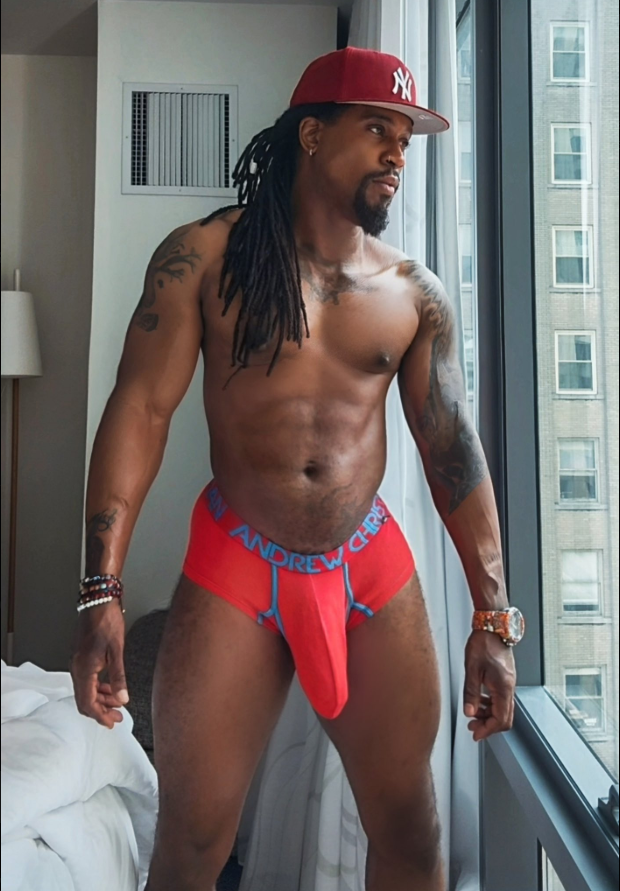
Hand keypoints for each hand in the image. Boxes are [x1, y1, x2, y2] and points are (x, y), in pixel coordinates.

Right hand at [70, 600, 127, 729]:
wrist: (99, 601)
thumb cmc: (107, 620)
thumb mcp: (117, 650)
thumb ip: (119, 677)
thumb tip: (123, 698)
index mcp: (83, 669)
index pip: (87, 703)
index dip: (100, 716)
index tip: (111, 723)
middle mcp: (77, 667)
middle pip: (84, 700)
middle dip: (101, 711)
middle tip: (117, 717)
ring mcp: (78, 662)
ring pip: (86, 690)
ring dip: (101, 699)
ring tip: (117, 704)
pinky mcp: (82, 657)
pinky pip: (87, 680)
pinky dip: (99, 687)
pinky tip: (111, 688)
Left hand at [463, 630, 515, 741]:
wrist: (492, 625)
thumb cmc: (483, 643)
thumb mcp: (472, 669)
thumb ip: (471, 693)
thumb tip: (469, 712)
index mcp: (503, 688)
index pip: (500, 720)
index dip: (487, 730)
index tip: (475, 734)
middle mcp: (509, 687)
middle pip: (504, 717)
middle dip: (488, 725)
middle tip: (472, 727)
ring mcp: (508, 682)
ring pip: (502, 708)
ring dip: (488, 715)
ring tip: (472, 714)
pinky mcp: (505, 677)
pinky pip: (500, 698)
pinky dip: (489, 704)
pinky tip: (478, 700)